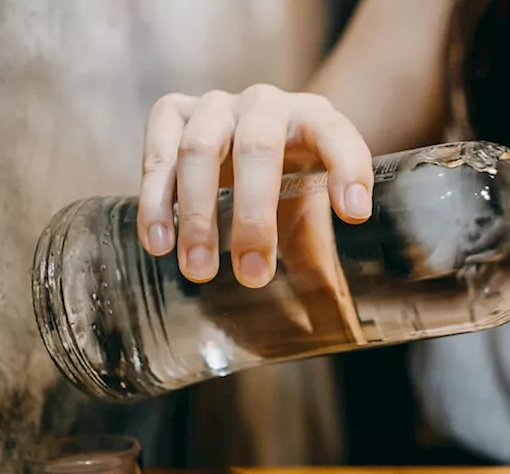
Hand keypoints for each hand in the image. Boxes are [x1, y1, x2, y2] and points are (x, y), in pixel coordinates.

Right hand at [138, 85, 373, 286]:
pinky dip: (155, 199)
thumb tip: (338, 332)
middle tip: (252, 276)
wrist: (244, 142)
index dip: (348, 170)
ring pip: (200, 149)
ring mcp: (216, 104)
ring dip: (197, 214)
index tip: (354, 214)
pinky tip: (158, 243)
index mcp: (315, 120)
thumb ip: (321, 262)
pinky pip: (158, 149)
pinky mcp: (172, 111)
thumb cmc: (284, 182)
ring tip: (198, 270)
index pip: (337, 135)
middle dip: (254, 216)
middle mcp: (266, 105)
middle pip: (258, 149)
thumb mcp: (309, 216)